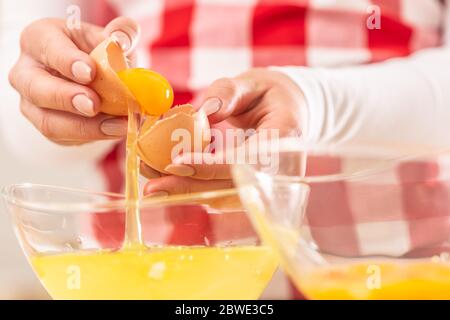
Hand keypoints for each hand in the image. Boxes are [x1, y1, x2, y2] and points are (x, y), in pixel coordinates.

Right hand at [8, 17, 139, 144]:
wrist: (91, 77)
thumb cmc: (95, 52)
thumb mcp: (108, 38)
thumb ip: (120, 34)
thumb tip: (122, 39)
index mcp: (40, 39)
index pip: (49, 48)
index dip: (68, 61)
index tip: (90, 72)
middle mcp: (27, 72)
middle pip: (37, 89)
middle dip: (68, 99)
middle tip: (95, 105)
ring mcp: (33, 103)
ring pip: (48, 121)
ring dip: (85, 127)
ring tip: (117, 126)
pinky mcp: (47, 125)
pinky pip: (65, 138)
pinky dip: (92, 136)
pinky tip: (115, 131)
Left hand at [143, 68, 306, 195]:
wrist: (289, 113)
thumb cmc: (270, 95)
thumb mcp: (252, 83)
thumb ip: (229, 92)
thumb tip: (203, 112)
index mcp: (284, 138)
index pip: (246, 160)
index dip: (211, 166)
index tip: (177, 162)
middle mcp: (279, 169)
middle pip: (233, 187)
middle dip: (191, 187)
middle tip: (153, 186)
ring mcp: (268, 184)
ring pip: (225, 197)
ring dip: (188, 192)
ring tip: (154, 183)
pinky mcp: (254, 189)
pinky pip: (224, 195)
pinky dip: (196, 190)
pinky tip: (170, 182)